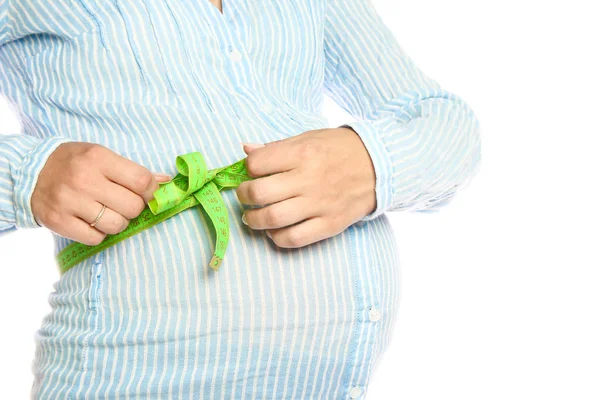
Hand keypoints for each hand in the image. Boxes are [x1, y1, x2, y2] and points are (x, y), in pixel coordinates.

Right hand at [31, 142, 171, 245]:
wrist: (31, 172)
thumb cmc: (75, 163)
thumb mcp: (101, 156)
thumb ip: (133, 171)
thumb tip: (166, 181)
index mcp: (98, 158)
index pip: (142, 181)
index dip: (150, 191)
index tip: (146, 193)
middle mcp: (84, 179)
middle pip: (132, 207)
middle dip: (134, 208)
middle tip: (124, 203)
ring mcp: (70, 202)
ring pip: (116, 225)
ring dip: (118, 222)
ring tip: (107, 213)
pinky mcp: (59, 221)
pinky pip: (96, 238)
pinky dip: (99, 234)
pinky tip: (91, 221)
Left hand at [235, 127, 375, 247]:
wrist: (380, 165)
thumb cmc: (340, 149)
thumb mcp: (309, 138)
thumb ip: (277, 147)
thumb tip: (246, 151)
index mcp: (302, 153)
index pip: (257, 164)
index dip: (248, 168)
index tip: (252, 171)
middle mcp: (308, 179)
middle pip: (259, 193)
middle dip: (244, 196)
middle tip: (246, 195)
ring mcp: (319, 204)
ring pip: (273, 218)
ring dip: (254, 220)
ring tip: (253, 217)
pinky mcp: (330, 224)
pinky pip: (294, 238)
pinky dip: (277, 237)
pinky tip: (274, 230)